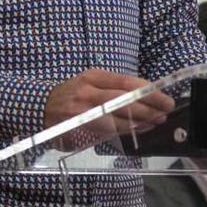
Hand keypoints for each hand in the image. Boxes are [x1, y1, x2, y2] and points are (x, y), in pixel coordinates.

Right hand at [44, 68, 173, 130]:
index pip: (125, 82)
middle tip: (166, 111)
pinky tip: (140, 129)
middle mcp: (88, 91)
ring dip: (141, 121)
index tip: (164, 97)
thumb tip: (144, 95)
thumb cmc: (71, 94)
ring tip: (157, 121)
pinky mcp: (80, 126)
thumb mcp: (89, 82)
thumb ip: (112, 87)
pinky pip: (108, 129)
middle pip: (124, 100)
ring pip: (117, 117)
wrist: (40, 107)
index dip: (147, 91)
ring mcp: (83, 110)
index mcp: (93, 76)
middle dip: (148, 107)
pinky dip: (127, 129)